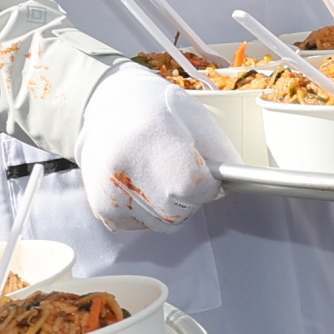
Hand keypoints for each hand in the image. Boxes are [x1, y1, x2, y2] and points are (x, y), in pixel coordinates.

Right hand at [74, 63, 237, 231]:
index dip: (206, 183)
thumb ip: (221, 154)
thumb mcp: (197, 120)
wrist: (111, 108)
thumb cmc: (158, 111)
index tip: (206, 173)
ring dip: (171, 207)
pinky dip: (150, 210)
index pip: (191, 185)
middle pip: (176, 212)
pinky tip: (144, 182)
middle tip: (182, 171)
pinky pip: (143, 225)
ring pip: (161, 223)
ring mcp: (108, 192)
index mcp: (149, 137)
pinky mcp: (102, 209)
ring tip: (160, 173)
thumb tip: (231, 185)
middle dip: (190, 197)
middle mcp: (121, 168)